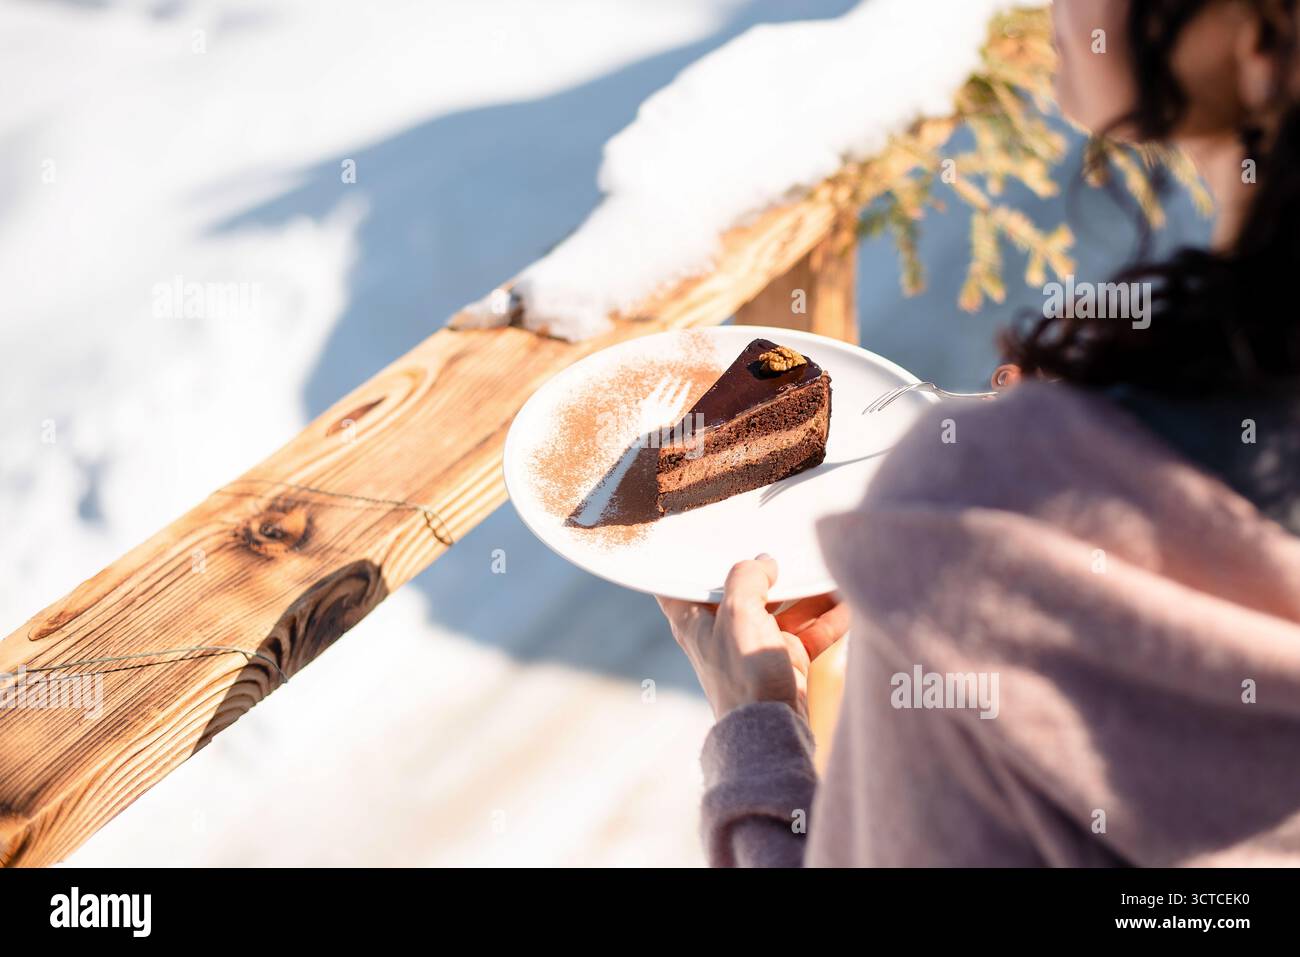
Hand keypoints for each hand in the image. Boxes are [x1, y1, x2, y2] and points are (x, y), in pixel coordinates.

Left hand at [656, 555, 848, 720]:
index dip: (683, 560)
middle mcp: (722, 631)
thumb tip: (763, 563)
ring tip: (824, 564)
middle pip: (739, 589)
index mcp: (694, 621)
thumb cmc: (743, 674)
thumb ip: (746, 578)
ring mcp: (755, 646)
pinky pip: (809, 630)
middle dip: (762, 568)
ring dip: (804, 590)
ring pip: (780, 607)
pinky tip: (848, 598)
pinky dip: (827, 616)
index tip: (696, 534)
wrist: (772, 730)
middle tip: (779, 537)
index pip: (676, 584)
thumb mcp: (737, 613)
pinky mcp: (785, 660)